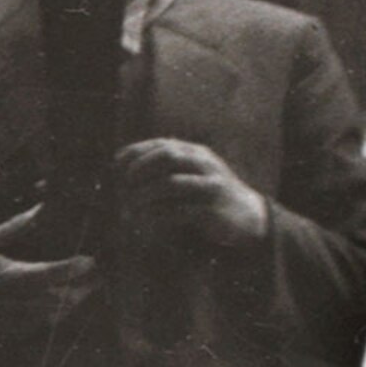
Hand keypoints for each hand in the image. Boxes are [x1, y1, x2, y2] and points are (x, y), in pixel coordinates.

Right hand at [0, 201, 97, 348]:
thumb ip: (17, 226)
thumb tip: (43, 208)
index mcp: (10, 277)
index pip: (49, 273)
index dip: (73, 268)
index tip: (92, 259)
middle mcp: (18, 301)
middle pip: (62, 297)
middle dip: (85, 286)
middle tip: (102, 273)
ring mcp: (20, 319)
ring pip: (60, 313)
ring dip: (78, 299)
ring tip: (93, 284)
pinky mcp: (20, 330)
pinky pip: (50, 322)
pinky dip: (64, 311)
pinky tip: (73, 298)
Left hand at [114, 137, 271, 253]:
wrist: (248, 216)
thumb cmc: (211, 195)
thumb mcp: (194, 173)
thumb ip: (169, 167)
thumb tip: (127, 167)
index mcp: (196, 153)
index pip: (162, 144)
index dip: (136, 152)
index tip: (116, 164)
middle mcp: (204, 164)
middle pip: (166, 156)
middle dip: (140, 169)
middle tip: (124, 186)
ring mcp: (209, 186)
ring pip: (170, 183)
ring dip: (144, 196)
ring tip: (129, 208)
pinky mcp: (211, 210)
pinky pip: (178, 210)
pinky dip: (157, 216)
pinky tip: (145, 222)